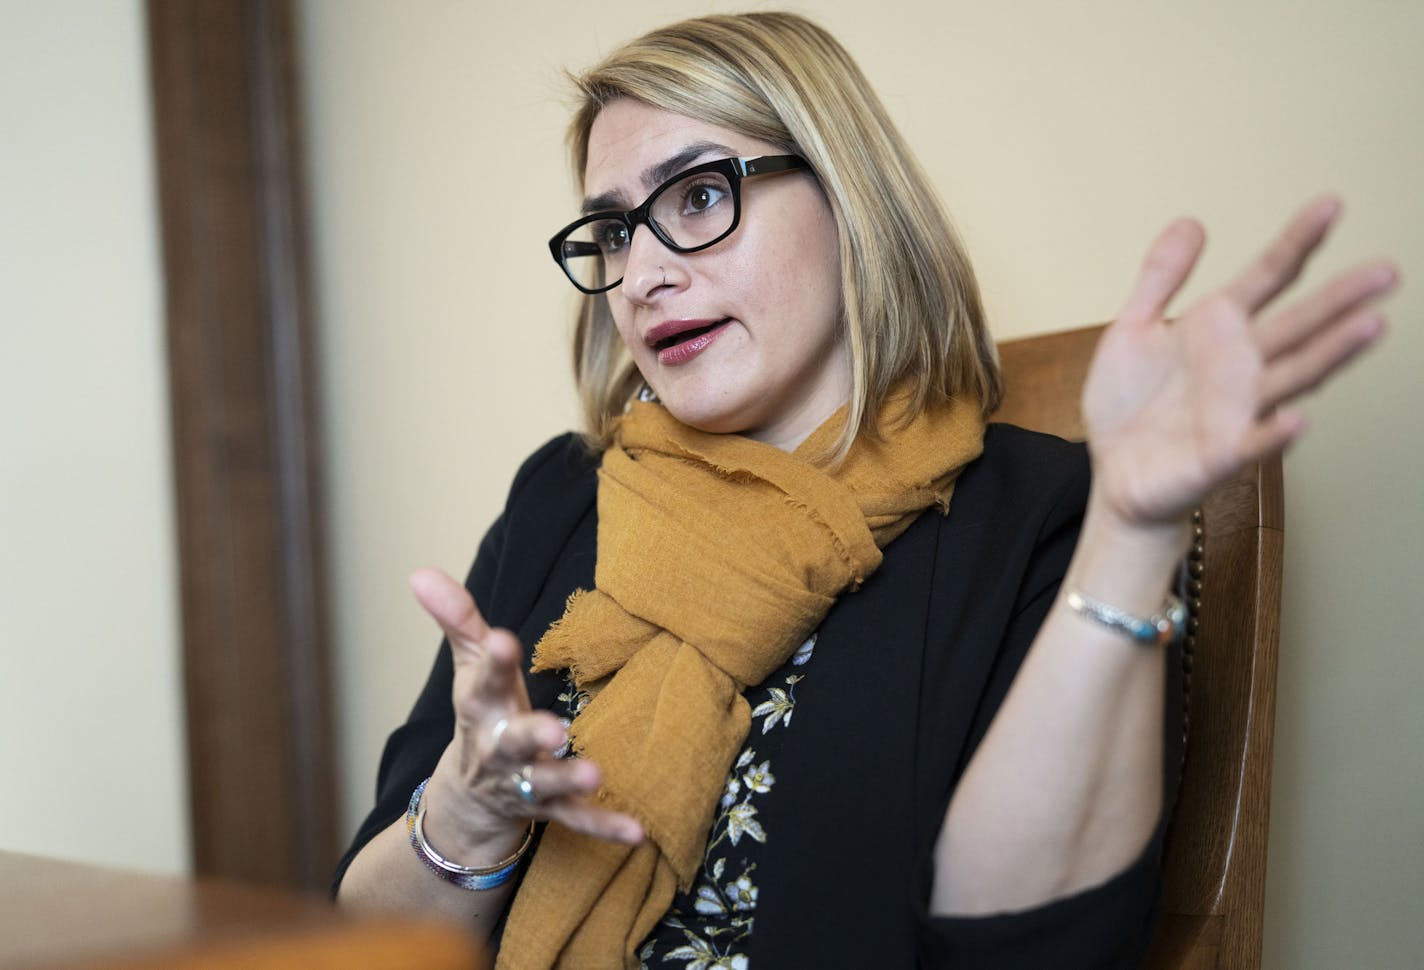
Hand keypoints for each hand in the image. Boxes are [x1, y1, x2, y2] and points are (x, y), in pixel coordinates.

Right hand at [409, 568, 642, 863]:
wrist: (470, 797)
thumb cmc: (483, 716)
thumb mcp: (468, 667)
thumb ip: (457, 619)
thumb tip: (420, 572)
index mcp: (482, 709)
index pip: (483, 681)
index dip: (492, 662)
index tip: (502, 639)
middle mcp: (500, 750)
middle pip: (511, 743)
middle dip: (531, 735)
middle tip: (555, 728)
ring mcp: (524, 783)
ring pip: (544, 784)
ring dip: (568, 780)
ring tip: (596, 774)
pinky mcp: (552, 811)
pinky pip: (578, 822)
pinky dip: (605, 827)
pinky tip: (636, 831)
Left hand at [1083, 196, 1396, 529]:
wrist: (1115, 475)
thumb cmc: (1130, 408)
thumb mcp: (1133, 329)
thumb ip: (1160, 278)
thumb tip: (1191, 222)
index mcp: (1218, 330)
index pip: (1267, 278)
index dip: (1296, 243)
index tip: (1330, 205)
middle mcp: (1240, 367)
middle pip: (1298, 325)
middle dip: (1340, 299)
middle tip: (1386, 270)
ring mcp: (1236, 411)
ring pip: (1293, 377)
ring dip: (1332, 354)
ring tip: (1371, 326)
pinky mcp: (1221, 454)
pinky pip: (1254, 443)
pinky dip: (1276, 433)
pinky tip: (1298, 418)